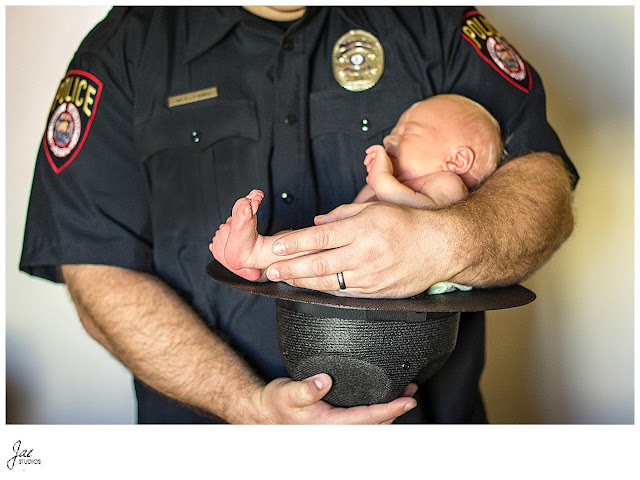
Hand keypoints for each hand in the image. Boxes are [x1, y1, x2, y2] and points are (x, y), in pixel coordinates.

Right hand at [254, 373, 417, 423]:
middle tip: (411, 392)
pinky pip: (362, 421)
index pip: (368, 418)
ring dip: (389, 412)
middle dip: (396, 410)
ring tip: (403, 396)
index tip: (407, 400)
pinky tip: (381, 401)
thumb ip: (306, 389)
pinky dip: (377, 412)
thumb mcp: (288, 393)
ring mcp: (337, 429)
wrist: (264, 413)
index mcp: (330, 425)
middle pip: (376, 424)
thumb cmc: (276, 404)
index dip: (390, 409)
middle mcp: (336, 430)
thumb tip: (323, 381)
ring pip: (371, 424)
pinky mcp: (335, 424)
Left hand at [265, 202, 461, 297]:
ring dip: (302, 281)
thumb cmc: (410, 224)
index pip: (320, 236)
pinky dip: (324, 290)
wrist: (441, 247)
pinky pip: (344, 293)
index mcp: (363, 227)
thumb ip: (344, 214)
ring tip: (285, 279)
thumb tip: (317, 222)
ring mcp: (370, 275)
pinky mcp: (376, 292)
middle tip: (271, 269)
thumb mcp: (377, 207)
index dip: (294, 242)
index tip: (277, 246)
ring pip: (328, 281)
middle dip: (290, 267)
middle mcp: (364, 252)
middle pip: (318, 262)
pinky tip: (311, 287)